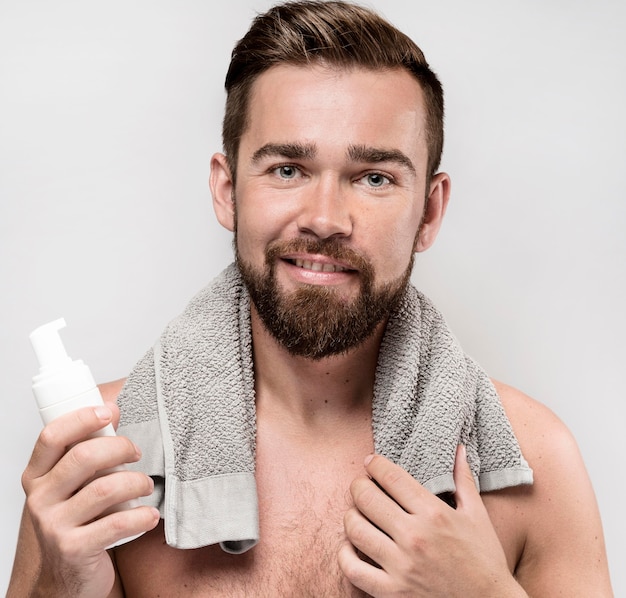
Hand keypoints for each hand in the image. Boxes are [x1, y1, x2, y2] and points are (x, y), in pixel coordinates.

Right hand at [21, 404, 158, 596]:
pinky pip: (117, 524)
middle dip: (121, 448)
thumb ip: (84, 454)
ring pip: (105, 488)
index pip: (52, 436)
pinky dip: (142, 516)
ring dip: (136, 482)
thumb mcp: (70, 487)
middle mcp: (40, 499)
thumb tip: (113, 409)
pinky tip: (150, 515)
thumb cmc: (74, 521)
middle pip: (84, 457)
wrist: (64, 578)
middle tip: (136, 454)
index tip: (109, 412)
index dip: (82, 418)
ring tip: (146, 486)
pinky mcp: (74, 549)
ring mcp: (54, 526)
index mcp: (37, 476)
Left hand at [338, 446, 523, 596]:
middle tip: (361, 485)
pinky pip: (352, 569)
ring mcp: (401, 566)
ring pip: (355, 529)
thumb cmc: (485, 561)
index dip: (376, 464)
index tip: (371, 462)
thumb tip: (459, 449)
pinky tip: (351, 546)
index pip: (392, 477)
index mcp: (434, 514)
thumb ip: (463, 480)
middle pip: (366, 498)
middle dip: (359, 486)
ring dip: (351, 516)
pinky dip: (345, 554)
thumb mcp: (477, 516)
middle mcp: (414, 537)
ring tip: (357, 513)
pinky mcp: (392, 593)